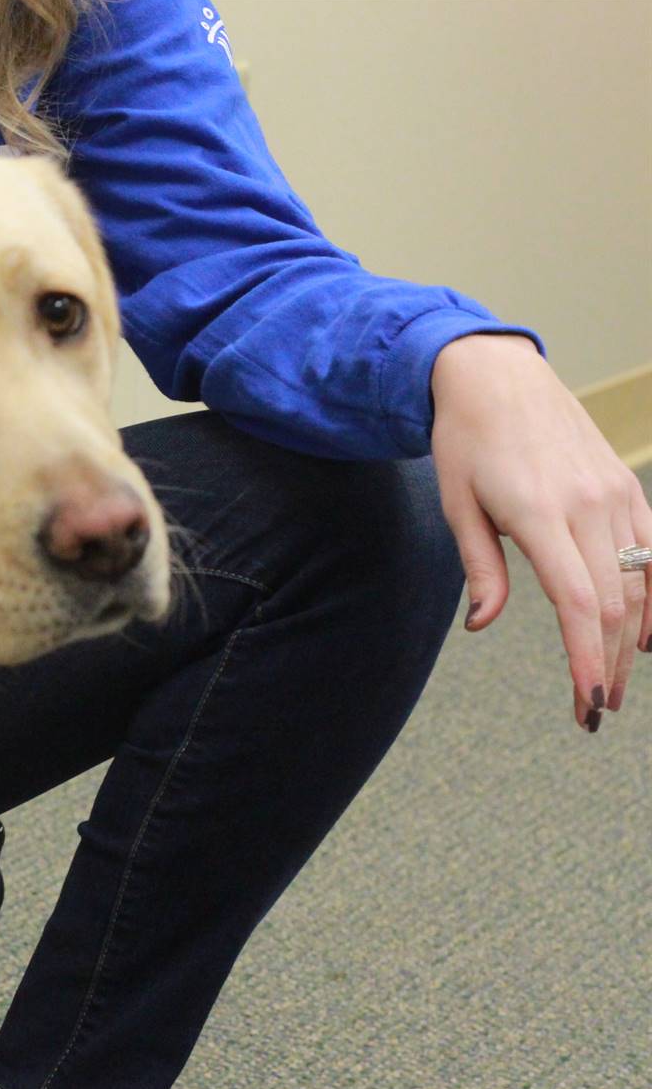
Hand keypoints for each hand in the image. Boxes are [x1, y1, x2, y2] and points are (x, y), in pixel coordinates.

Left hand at [431, 334, 651, 730]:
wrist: (498, 377)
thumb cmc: (466, 442)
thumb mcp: (456, 504)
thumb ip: (478, 568)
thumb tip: (482, 625)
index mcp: (540, 513)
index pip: (578, 602)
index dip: (587, 658)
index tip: (588, 703)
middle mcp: (589, 506)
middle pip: (616, 603)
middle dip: (608, 664)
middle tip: (595, 710)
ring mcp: (616, 496)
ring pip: (642, 583)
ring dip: (631, 641)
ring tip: (612, 683)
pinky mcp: (627, 488)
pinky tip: (646, 637)